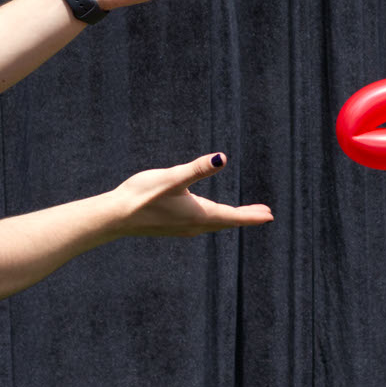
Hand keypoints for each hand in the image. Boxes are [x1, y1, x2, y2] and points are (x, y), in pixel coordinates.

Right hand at [114, 153, 273, 237]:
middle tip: (264, 214)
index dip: (251, 215)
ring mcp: (182, 228)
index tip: (269, 216)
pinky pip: (201, 224)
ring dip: (229, 218)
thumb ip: (198, 168)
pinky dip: (213, 219)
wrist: (116, 216)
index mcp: (198, 214)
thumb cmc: (142, 195)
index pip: (232, 216)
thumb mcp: (172, 177)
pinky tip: (207, 216)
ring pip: (213, 224)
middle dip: (245, 217)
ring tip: (241, 214)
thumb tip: (222, 158)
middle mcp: (193, 225)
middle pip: (226, 221)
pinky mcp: (171, 227)